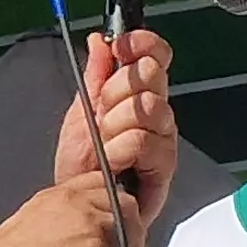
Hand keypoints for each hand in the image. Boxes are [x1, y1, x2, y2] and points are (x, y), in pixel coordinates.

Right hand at [0, 180, 139, 246]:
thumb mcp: (33, 223)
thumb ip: (62, 223)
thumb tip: (80, 242)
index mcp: (62, 196)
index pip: (105, 185)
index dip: (117, 210)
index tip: (116, 232)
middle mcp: (79, 204)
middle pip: (128, 209)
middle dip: (131, 238)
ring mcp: (90, 226)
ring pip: (131, 241)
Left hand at [54, 31, 177, 226]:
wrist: (81, 205)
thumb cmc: (82, 166)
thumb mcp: (80, 112)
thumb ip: (95, 75)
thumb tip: (100, 41)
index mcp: (138, 94)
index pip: (155, 54)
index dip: (142, 42)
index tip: (121, 46)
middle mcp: (157, 111)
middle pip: (151, 73)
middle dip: (116, 91)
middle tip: (101, 115)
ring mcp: (164, 137)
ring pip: (147, 106)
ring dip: (115, 126)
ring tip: (105, 146)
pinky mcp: (165, 165)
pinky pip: (143, 139)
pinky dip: (119, 151)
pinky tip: (113, 164)